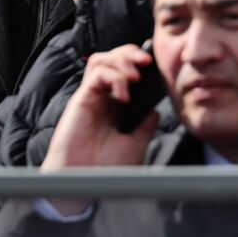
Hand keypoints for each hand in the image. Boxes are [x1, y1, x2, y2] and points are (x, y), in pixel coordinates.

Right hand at [41, 45, 160, 172]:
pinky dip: (114, 78)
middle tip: (147, 61)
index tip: (156, 66)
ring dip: (122, 59)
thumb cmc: (107, 168)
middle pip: (113, 58)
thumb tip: (156, 108)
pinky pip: (97, 74)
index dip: (140, 62)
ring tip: (135, 76)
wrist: (87, 183)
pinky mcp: (81, 99)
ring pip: (102, 60)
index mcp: (116, 106)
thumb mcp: (137, 143)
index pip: (126, 71)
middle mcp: (103, 98)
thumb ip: (145, 123)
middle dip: (131, 53)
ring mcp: (92, 97)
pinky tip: (123, 96)